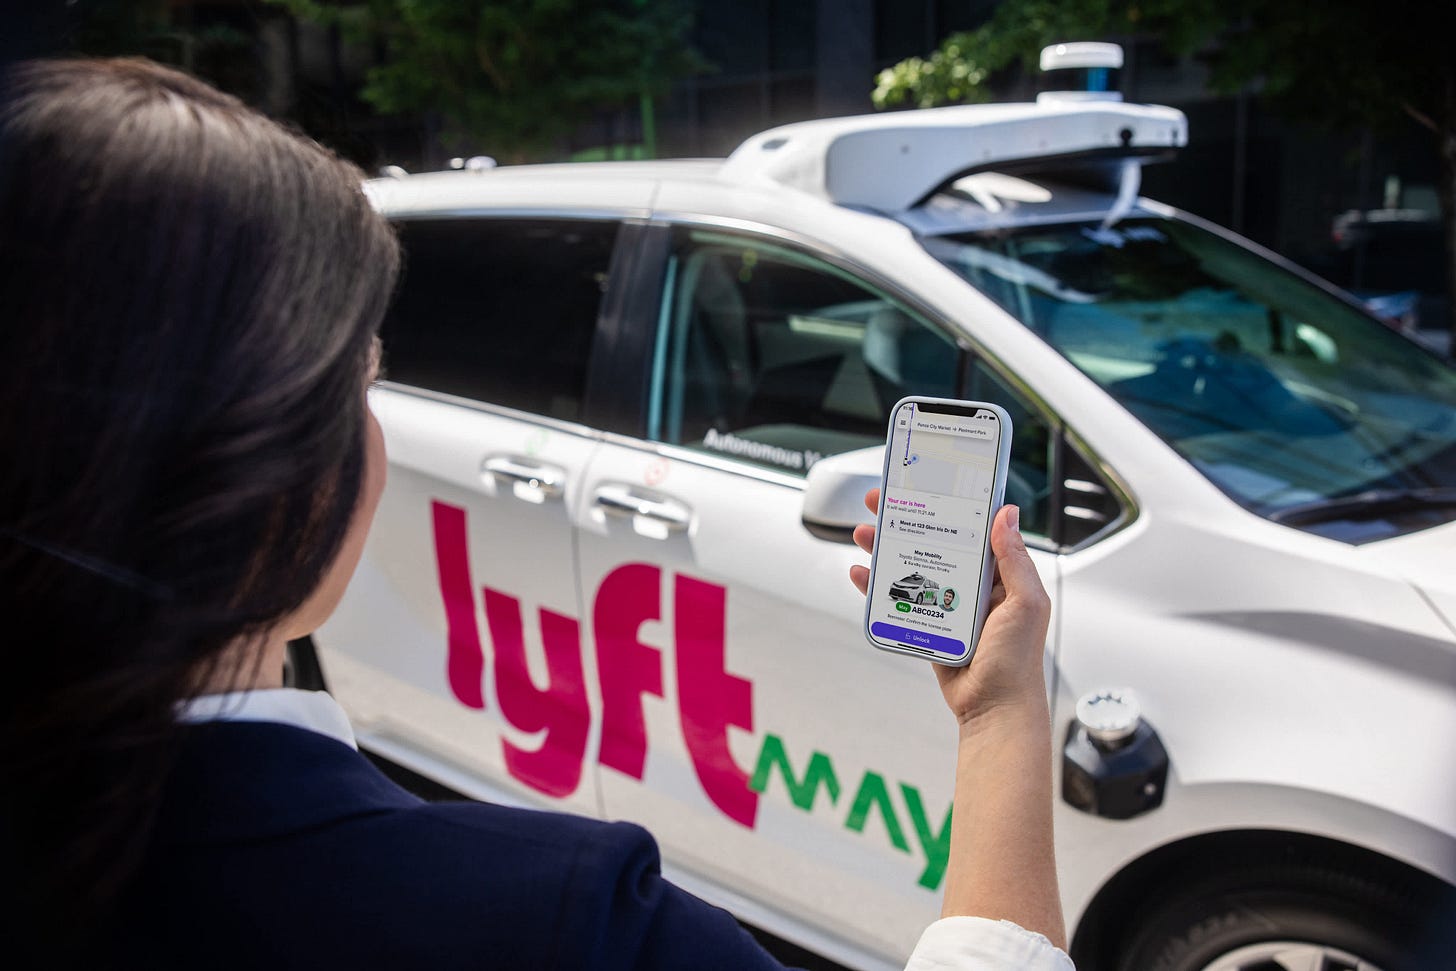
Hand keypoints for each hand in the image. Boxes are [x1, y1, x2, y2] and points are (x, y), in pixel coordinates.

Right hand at [850, 489, 1050, 727]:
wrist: (994, 708)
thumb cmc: (1018, 661)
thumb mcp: (1026, 603)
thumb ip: (1015, 560)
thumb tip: (1007, 515)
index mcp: (1000, 575)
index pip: (971, 530)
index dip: (948, 506)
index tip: (927, 486)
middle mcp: (972, 586)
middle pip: (934, 543)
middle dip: (906, 521)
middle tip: (881, 503)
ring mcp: (947, 606)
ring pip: (912, 567)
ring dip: (886, 548)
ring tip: (864, 533)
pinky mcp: (928, 626)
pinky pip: (900, 600)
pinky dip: (878, 587)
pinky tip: (861, 574)